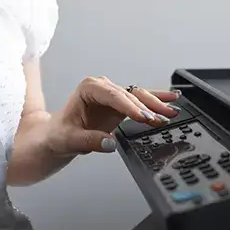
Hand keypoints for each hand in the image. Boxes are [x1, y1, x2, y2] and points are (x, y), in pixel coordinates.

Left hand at [47, 76, 180, 156]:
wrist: (56, 136)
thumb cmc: (59, 134)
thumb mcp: (70, 140)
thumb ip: (89, 141)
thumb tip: (109, 142)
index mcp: (89, 88)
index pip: (114, 96)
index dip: (130, 107)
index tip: (144, 117)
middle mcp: (102, 87)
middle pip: (130, 95)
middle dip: (148, 106)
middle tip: (162, 117)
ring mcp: (112, 95)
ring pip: (138, 96)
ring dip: (156, 104)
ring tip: (172, 111)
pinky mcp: (119, 104)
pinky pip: (140, 101)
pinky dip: (156, 100)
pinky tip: (171, 99)